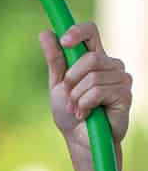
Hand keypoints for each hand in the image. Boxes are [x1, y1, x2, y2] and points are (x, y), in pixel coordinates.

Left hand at [40, 23, 131, 150]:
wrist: (79, 138)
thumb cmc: (69, 110)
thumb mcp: (58, 84)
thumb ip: (55, 60)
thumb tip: (45, 33)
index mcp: (93, 58)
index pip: (91, 32)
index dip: (78, 32)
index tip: (64, 41)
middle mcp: (111, 65)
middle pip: (89, 58)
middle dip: (71, 80)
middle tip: (68, 96)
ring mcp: (121, 78)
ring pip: (93, 77)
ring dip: (76, 96)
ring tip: (77, 108)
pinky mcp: (125, 94)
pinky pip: (98, 91)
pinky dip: (85, 104)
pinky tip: (85, 113)